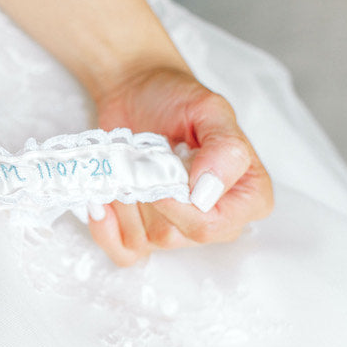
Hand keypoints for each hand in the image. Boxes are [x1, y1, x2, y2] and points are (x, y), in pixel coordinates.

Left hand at [88, 66, 272, 265]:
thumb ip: (223, 148)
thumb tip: (206, 192)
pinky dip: (105, 229)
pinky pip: (123, 252)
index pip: (214, 227)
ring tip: (127, 167)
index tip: (161, 170)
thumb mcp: (210, 109)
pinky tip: (100, 201)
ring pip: (144, 241)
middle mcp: (215, 221)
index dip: (180, 206)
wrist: (137, 94)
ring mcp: (176, 231)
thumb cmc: (178, 100)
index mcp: (247, 197)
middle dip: (146, 196)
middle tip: (141, 161)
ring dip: (124, 201)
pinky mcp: (141, 233)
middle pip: (173, 236)